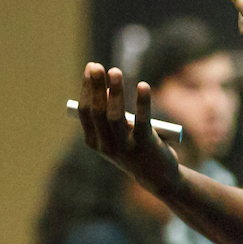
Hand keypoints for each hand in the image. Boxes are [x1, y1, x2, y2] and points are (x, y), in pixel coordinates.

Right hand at [77, 64, 181, 192]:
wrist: (157, 177)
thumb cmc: (135, 150)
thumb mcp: (117, 134)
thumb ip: (109, 116)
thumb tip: (105, 90)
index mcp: (95, 142)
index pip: (85, 111)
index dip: (86, 88)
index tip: (91, 68)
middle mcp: (106, 146)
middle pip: (97, 112)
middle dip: (95, 86)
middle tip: (97, 66)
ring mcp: (125, 146)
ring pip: (115, 116)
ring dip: (114, 92)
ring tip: (115, 72)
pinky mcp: (145, 145)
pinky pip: (142, 121)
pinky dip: (142, 102)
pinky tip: (143, 86)